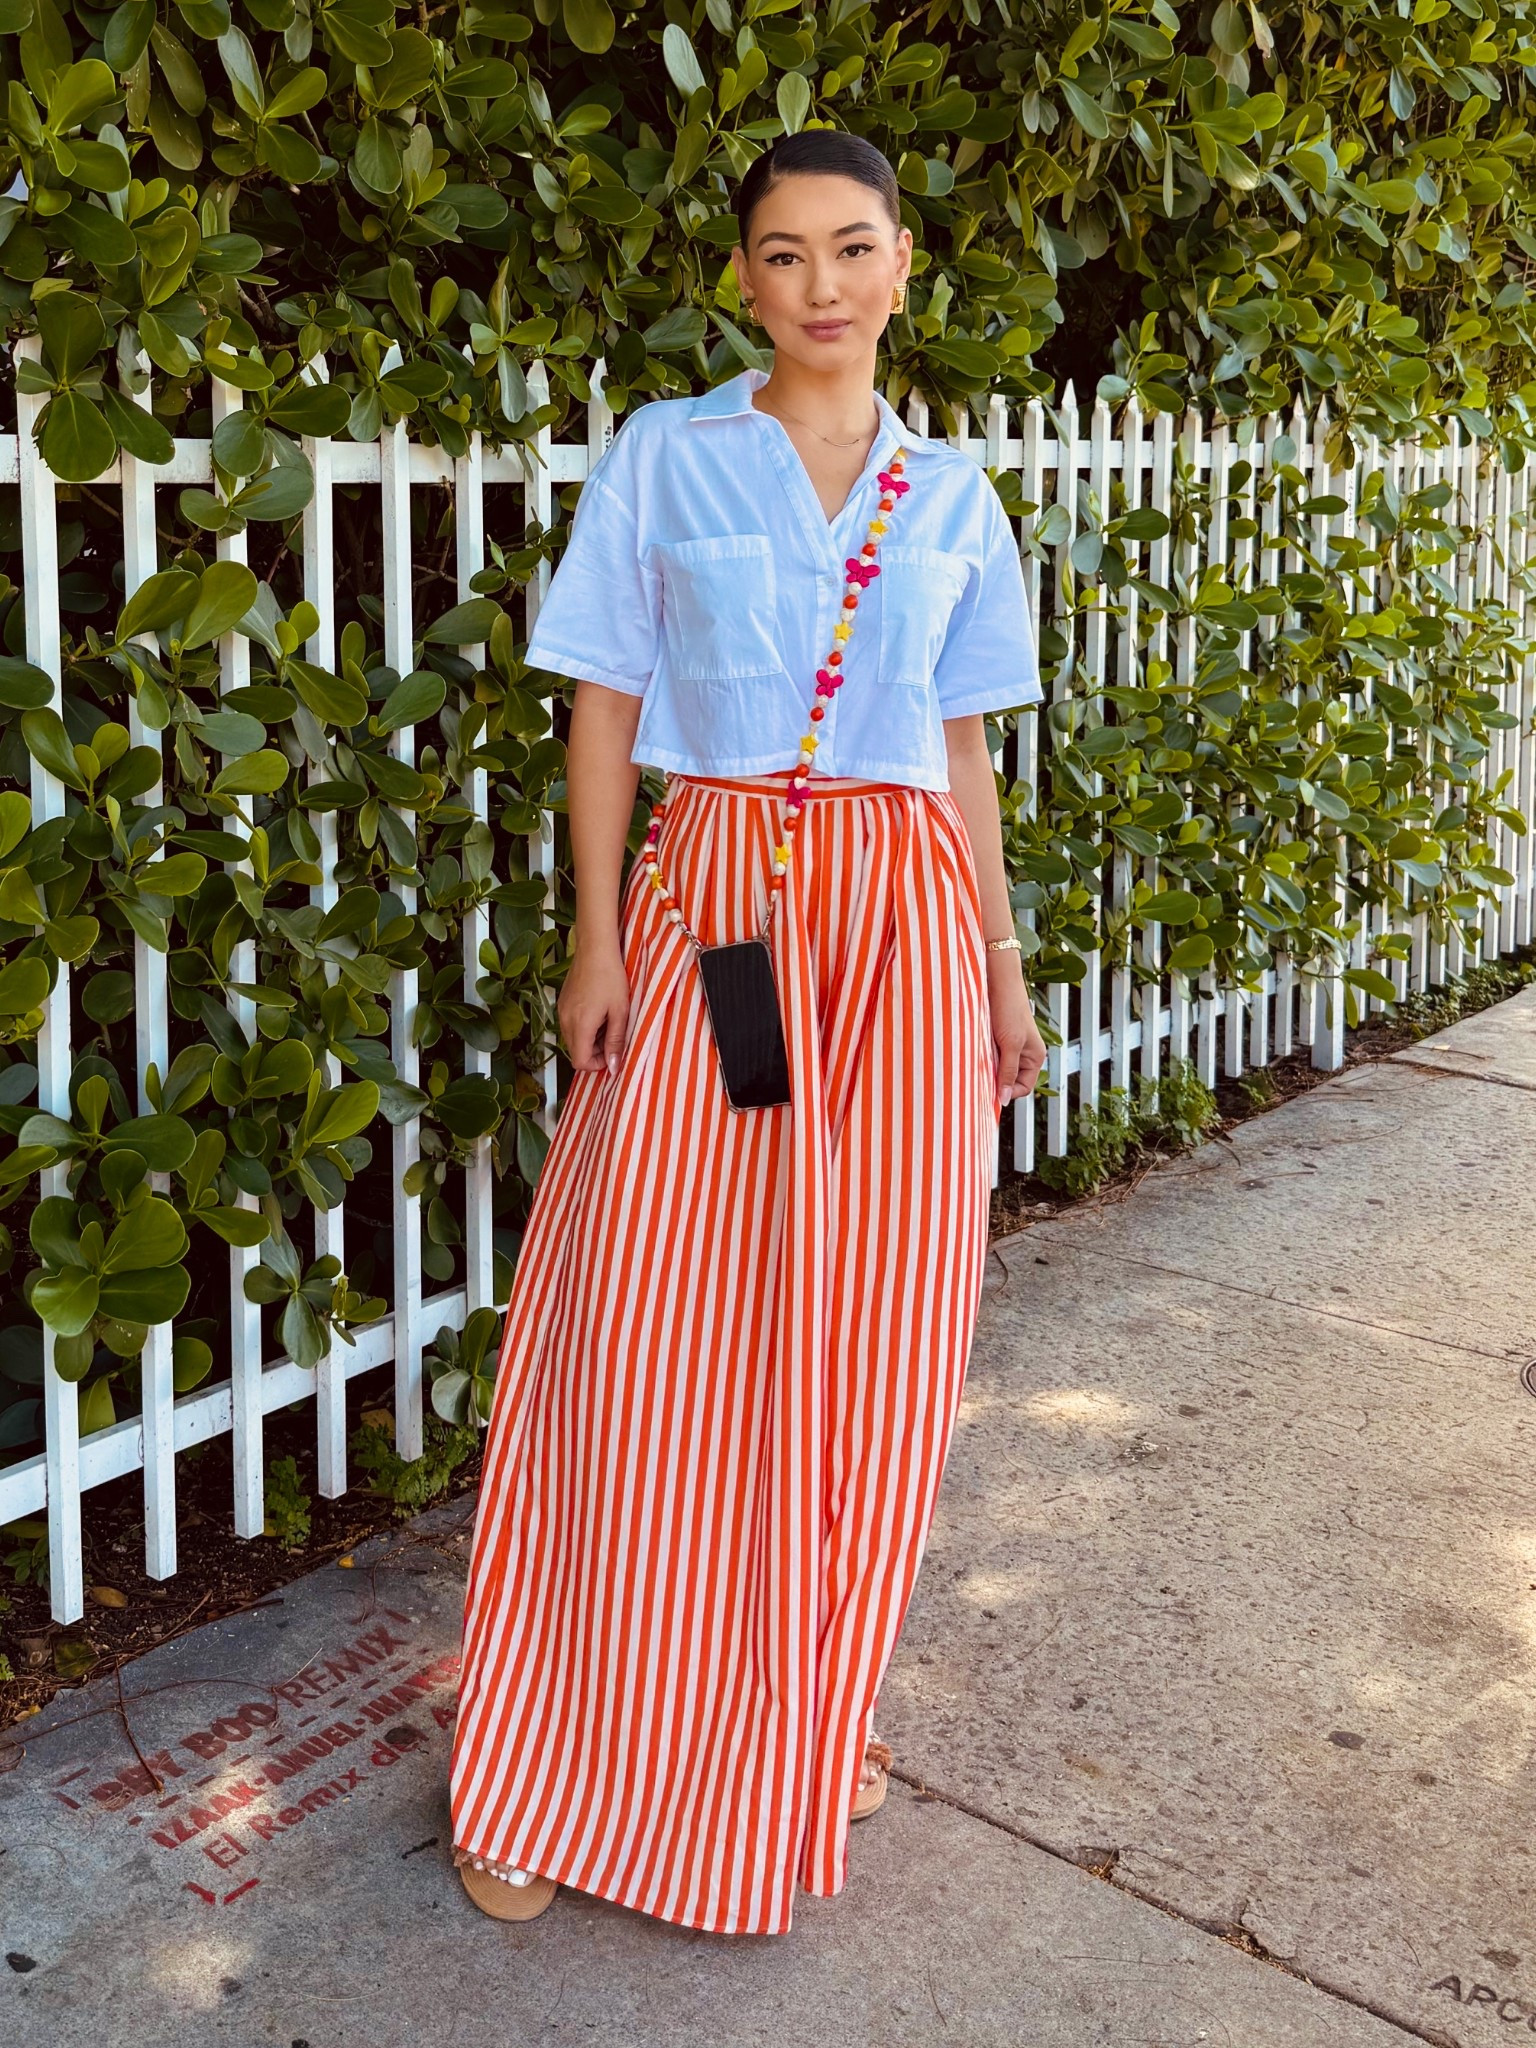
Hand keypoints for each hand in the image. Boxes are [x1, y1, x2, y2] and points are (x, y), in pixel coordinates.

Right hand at [559, 932, 631, 1076]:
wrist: (595, 949)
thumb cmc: (610, 975)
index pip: (580, 1062)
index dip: (597, 1065)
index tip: (611, 1056)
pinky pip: (570, 1025)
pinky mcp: (562, 1003)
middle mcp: (566, 1020)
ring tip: (608, 1022)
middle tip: (613, 1037)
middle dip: (594, 1052)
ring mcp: (562, 1011)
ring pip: (572, 1039)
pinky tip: (598, 1012)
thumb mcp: (620, 1012)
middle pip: (575, 1052)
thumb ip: (616, 1041)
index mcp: (580, 1025)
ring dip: (590, 1040)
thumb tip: (613, 1066)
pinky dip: (583, 1027)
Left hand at [987, 951, 1045, 1107]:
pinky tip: (976, 1049)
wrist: (997, 982)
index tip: (989, 1091)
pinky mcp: (997, 1039)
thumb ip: (1008, 1071)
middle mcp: (1025, 1054)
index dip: (1008, 1091)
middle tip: (982, 1071)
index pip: (1023, 1088)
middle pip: (1009, 1079)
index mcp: (1035, 1057)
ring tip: (980, 1055)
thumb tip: (1005, 1099)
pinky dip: (982, 1056)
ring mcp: (1010, 1047)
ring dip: (987, 1066)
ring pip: (997, 1068)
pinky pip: (989, 1056)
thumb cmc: (1009, 1009)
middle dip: (996, 1078)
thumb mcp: (1010, 1044)